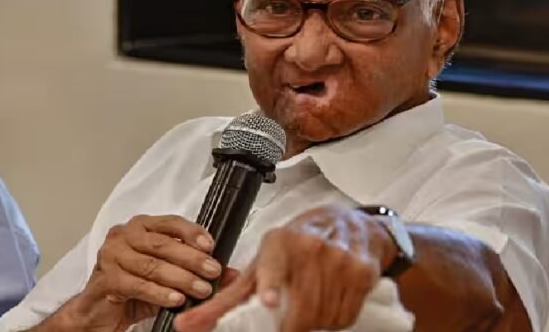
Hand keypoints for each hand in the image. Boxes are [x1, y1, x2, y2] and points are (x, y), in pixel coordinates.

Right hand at [53, 215, 235, 331]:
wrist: (100, 311)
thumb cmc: (133, 286)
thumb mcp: (168, 276)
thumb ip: (196, 271)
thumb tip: (231, 274)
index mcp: (140, 226)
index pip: (170, 222)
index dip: (192, 232)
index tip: (211, 245)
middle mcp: (124, 236)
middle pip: (163, 244)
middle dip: (192, 259)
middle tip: (213, 272)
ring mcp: (111, 256)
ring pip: (152, 265)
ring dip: (181, 278)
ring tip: (201, 290)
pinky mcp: (105, 279)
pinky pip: (137, 285)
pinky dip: (160, 293)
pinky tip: (177, 300)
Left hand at [174, 205, 396, 331]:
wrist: (350, 225)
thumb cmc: (299, 245)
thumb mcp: (261, 264)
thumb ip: (225, 300)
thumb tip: (185, 326)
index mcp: (280, 242)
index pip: (274, 265)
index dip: (271, 283)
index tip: (268, 299)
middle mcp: (311, 246)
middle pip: (300, 309)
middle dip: (292, 322)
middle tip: (289, 315)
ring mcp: (340, 259)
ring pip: (323, 317)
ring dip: (315, 321)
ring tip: (312, 299)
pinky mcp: (363, 272)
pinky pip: (344, 317)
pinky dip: (335, 318)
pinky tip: (331, 298)